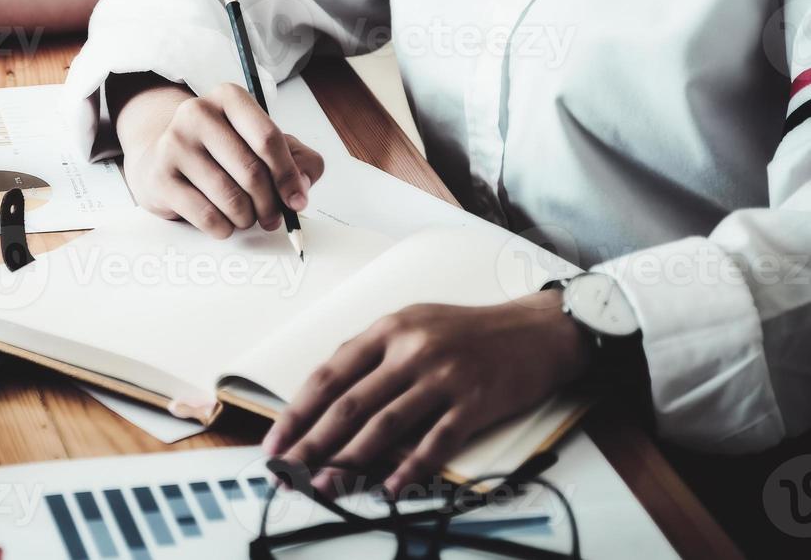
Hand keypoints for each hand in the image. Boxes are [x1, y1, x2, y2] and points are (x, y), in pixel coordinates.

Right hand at [114, 80, 323, 237]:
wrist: (163, 159)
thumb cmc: (221, 152)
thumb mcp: (263, 145)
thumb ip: (298, 160)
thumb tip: (300, 189)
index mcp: (229, 98)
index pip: (268, 138)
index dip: (288, 175)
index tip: (297, 200)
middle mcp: (197, 112)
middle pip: (251, 172)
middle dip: (270, 204)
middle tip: (273, 217)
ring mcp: (174, 143)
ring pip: (231, 198)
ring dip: (247, 218)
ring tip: (245, 216)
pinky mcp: (160, 177)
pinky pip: (207, 216)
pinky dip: (224, 228)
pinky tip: (222, 222)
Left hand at [262, 293, 591, 498]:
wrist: (536, 330)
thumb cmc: (467, 331)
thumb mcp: (413, 323)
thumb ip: (372, 355)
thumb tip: (329, 398)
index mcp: (388, 329)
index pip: (330, 375)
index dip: (298, 411)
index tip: (276, 440)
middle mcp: (411, 350)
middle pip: (349, 405)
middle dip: (312, 444)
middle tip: (288, 472)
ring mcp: (443, 377)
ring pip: (384, 426)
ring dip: (350, 462)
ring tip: (324, 486)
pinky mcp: (474, 403)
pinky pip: (435, 443)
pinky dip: (410, 469)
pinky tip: (389, 489)